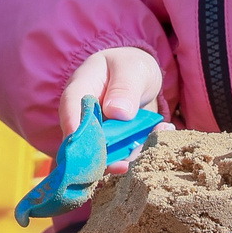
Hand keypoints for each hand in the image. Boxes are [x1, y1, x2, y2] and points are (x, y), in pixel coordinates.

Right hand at [59, 45, 162, 172]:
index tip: (81, 145)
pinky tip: (161, 132)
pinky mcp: (113, 145)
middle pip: (83, 139)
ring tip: (152, 140)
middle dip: (102, 156)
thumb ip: (125, 87)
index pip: (70, 107)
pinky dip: (140, 152)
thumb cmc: (130, 67)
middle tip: (123, 165)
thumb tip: (117, 112)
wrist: (140, 78)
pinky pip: (122, 156)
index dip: (72, 126)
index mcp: (81, 88)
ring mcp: (98, 132)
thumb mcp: (132, 70)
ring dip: (127, 156)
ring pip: (103, 154)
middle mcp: (85, 114)